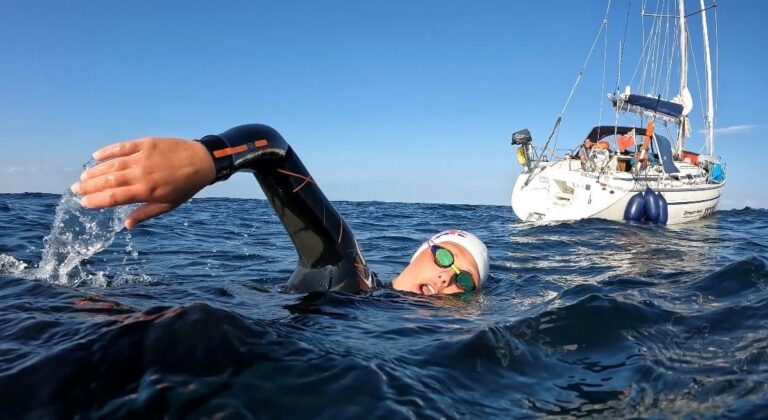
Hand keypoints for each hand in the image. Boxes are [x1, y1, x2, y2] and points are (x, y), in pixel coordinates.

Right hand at [71, 138, 214, 228]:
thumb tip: (126, 225)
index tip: (84, 203)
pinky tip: (96, 156)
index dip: (96, 201)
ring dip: (95, 171)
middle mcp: (140, 174)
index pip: (113, 197)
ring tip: (83, 177)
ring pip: (111, 165)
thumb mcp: (169, 204)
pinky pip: (122, 147)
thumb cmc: (186, 186)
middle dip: (89, 186)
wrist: (202, 161)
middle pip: (107, 181)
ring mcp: (142, 157)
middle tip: (75, 190)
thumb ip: (145, 213)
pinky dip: (108, 151)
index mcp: (145, 191)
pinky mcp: (146, 143)